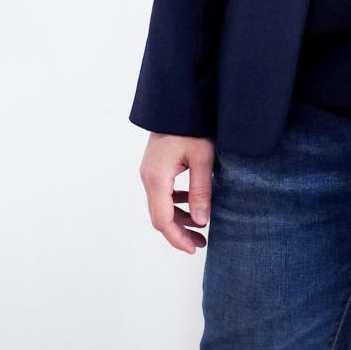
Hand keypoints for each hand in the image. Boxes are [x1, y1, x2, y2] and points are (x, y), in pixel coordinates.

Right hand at [139, 132, 214, 253]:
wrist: (178, 101)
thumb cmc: (191, 125)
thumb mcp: (202, 157)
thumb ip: (201, 190)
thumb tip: (201, 222)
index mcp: (156, 177)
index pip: (163, 219)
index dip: (177, 238)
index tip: (194, 248)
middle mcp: (148, 177)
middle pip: (159, 216)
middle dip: (179, 233)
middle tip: (200, 243)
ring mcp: (149, 172)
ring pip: (160, 205)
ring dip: (178, 219)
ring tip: (200, 228)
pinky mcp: (154, 167)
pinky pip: (162, 193)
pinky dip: (176, 203)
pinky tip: (192, 202)